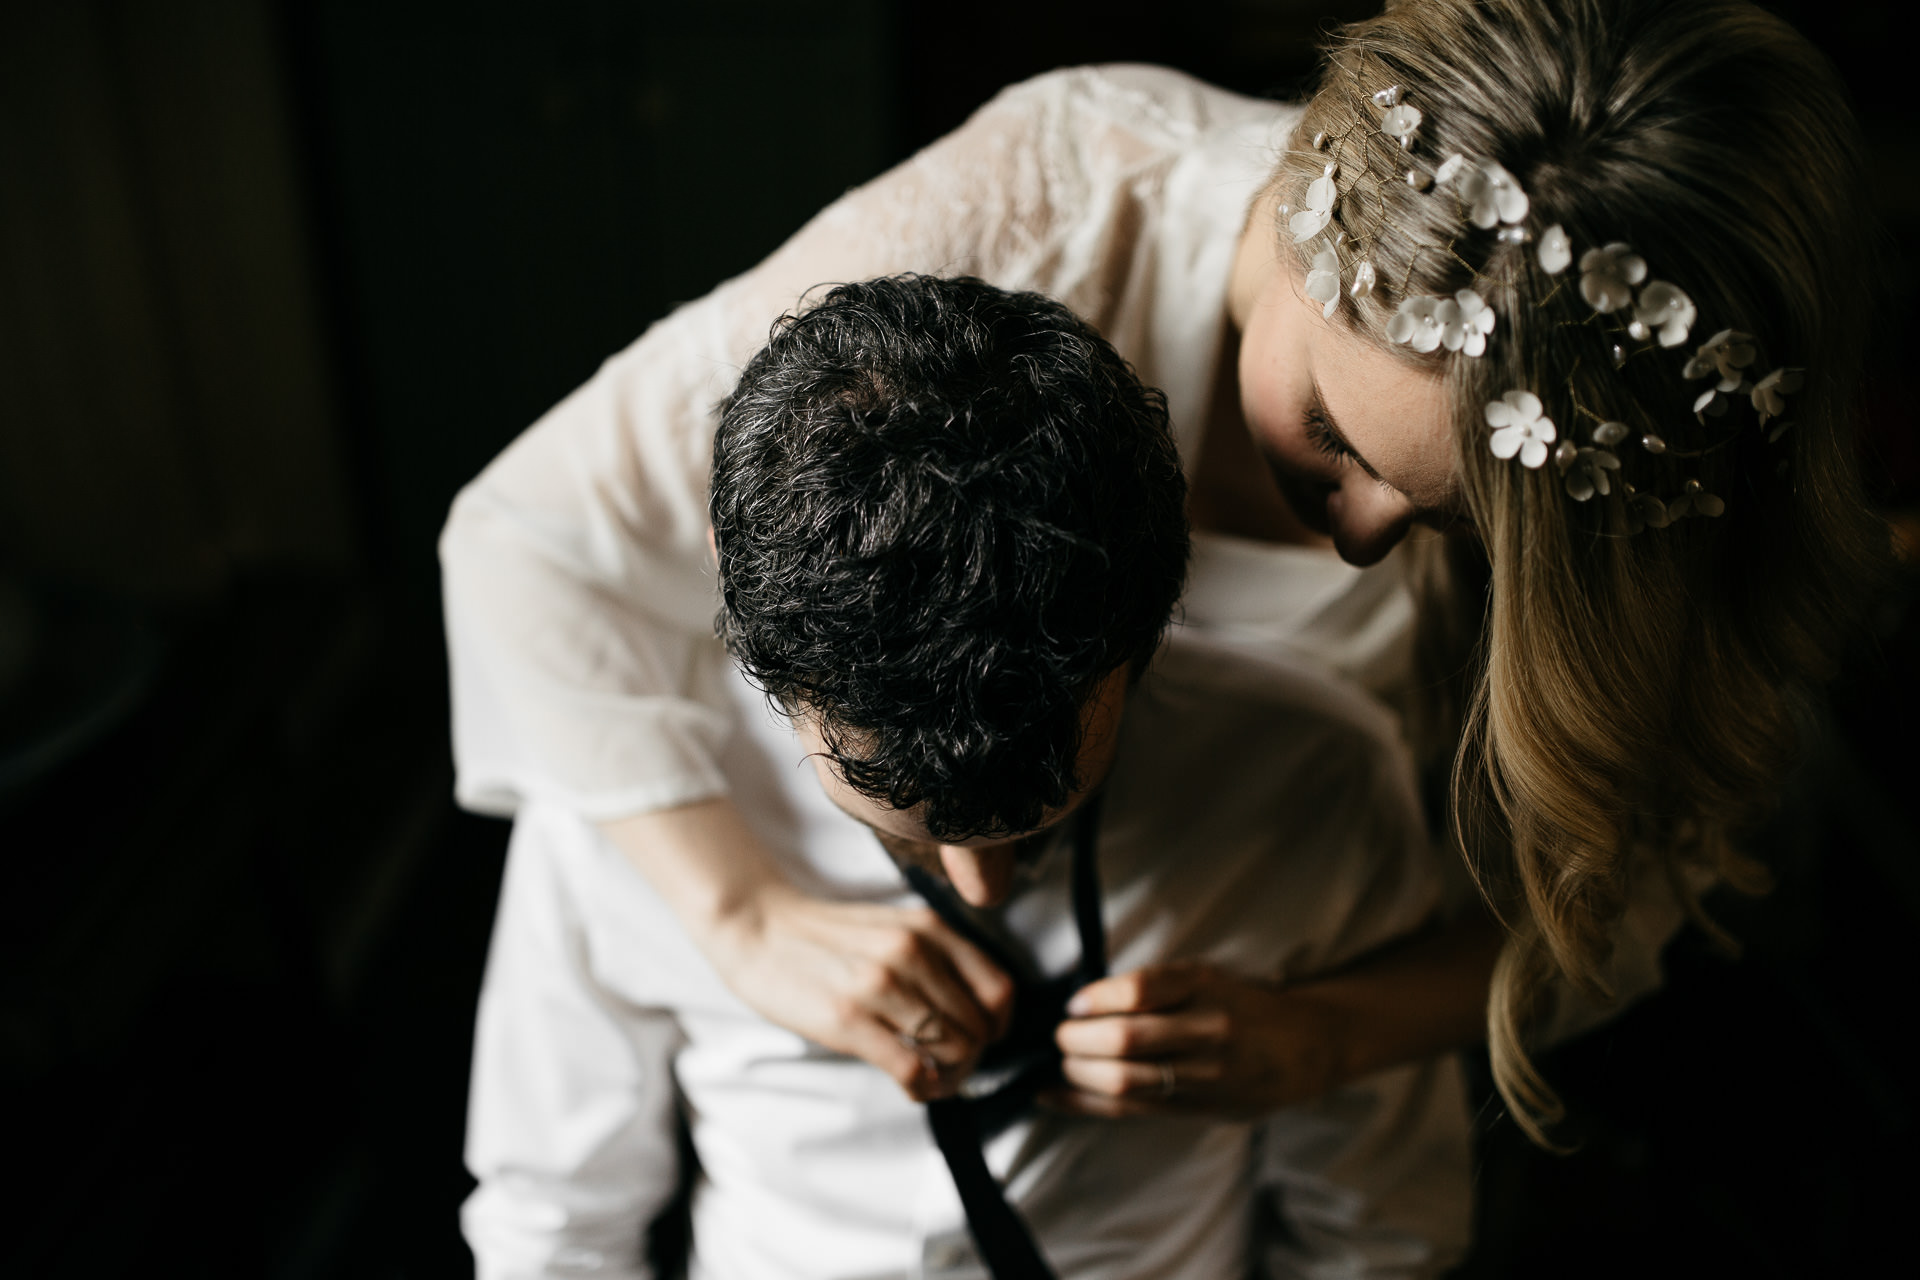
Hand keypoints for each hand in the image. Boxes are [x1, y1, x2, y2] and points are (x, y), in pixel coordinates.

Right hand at [602, 800, 1014, 1101]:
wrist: (758, 928)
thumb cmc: (828, 937)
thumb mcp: (895, 927)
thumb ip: (938, 959)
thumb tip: (978, 1013)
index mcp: (929, 929)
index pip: (998, 989)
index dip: (999, 1026)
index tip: (984, 1039)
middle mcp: (912, 952)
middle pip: (978, 1026)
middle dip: (972, 1057)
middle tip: (951, 1068)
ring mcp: (881, 985)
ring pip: (951, 1048)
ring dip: (949, 1076)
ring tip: (931, 1079)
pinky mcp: (850, 1019)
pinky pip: (912, 1068)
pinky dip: (922, 1087)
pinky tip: (911, 1086)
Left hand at [1049, 960, 1345, 1118]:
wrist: (1305, 1048)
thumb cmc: (1242, 1005)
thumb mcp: (1207, 977)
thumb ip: (1156, 987)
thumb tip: (1084, 1001)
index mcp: (1207, 987)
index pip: (1142, 990)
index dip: (1099, 997)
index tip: (1075, 1003)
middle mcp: (1207, 1030)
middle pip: (1128, 1040)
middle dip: (1079, 1040)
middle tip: (1060, 1035)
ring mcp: (1204, 1074)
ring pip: (1127, 1080)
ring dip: (1079, 1073)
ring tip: (1061, 1064)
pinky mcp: (1197, 1108)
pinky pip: (1132, 1109)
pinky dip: (1085, 1103)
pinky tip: (1054, 1095)